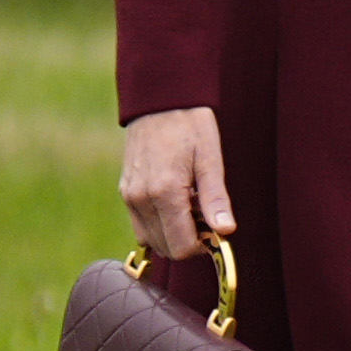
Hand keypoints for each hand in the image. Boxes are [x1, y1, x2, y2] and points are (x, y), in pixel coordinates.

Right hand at [117, 106, 232, 265]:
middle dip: (189, 240)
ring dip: (174, 233)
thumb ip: (215, 199)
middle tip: (206, 216)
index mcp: (164, 192)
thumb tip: (225, 232)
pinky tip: (176, 204)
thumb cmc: (190, 127)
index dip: (203, 246)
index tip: (216, 231)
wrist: (159, 103)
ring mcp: (129, 196)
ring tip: (192, 206)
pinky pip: (141, 225)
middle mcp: (141, 199)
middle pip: (166, 247)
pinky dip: (160, 225)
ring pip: (151, 239)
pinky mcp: (125, 192)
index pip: (181, 246)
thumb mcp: (211, 159)